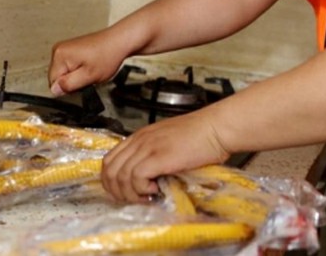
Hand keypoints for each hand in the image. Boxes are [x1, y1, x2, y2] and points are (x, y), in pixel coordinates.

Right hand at [48, 29, 130, 95]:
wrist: (119, 42)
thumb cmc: (108, 55)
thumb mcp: (88, 76)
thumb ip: (69, 85)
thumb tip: (55, 91)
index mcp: (60, 55)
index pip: (53, 83)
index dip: (68, 87)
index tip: (81, 82)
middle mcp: (59, 49)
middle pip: (57, 77)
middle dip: (71, 81)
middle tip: (87, 75)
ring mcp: (65, 48)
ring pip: (64, 73)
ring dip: (76, 75)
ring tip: (90, 69)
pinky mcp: (71, 48)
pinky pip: (69, 66)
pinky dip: (79, 69)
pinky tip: (89, 65)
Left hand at [100, 109, 230, 201]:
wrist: (217, 128)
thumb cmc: (201, 136)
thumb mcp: (169, 143)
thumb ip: (154, 157)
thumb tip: (148, 181)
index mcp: (140, 137)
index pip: (109, 161)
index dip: (112, 182)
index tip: (126, 193)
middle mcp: (140, 140)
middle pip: (109, 170)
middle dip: (117, 191)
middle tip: (135, 198)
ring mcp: (147, 147)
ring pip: (119, 177)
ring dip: (130, 193)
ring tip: (148, 195)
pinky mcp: (158, 157)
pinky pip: (135, 178)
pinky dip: (141, 189)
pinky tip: (156, 188)